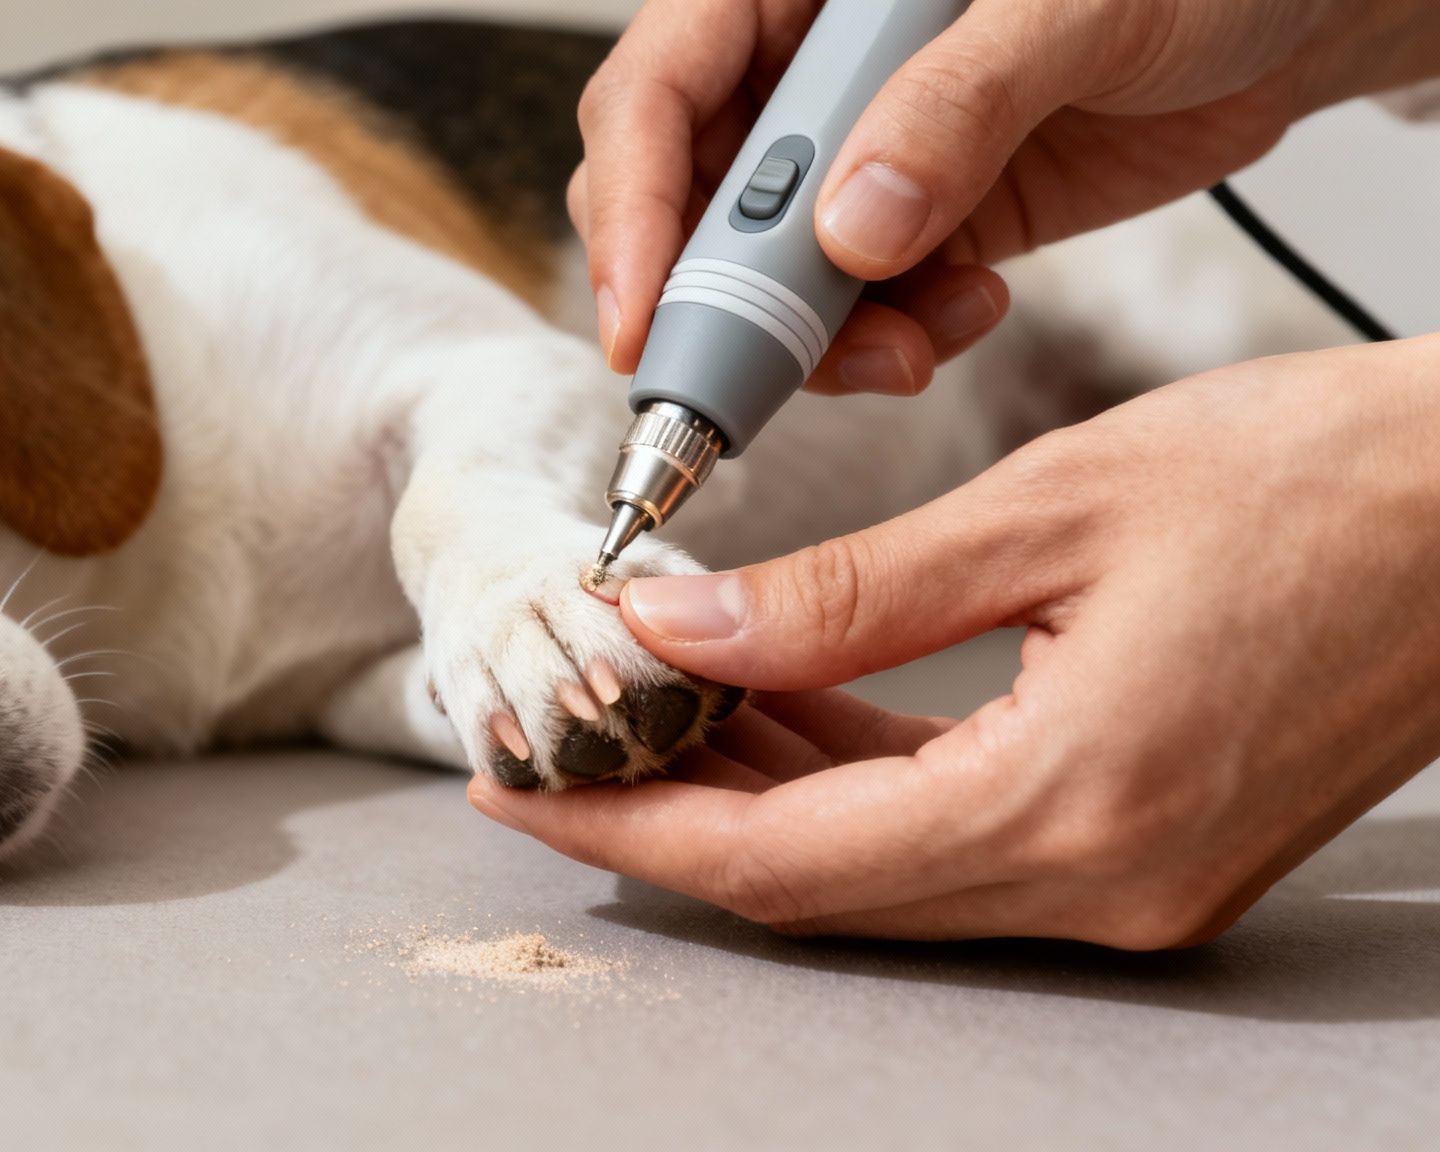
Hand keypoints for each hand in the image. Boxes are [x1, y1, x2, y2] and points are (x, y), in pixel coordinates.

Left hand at [470, 337, 1439, 946]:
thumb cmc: (1311, 481)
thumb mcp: (1044, 510)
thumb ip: (840, 597)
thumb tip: (677, 633)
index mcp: (1070, 805)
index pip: (780, 861)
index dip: (633, 827)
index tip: (519, 788)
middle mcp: (1101, 882)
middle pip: (818, 885)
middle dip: (672, 813)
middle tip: (558, 742)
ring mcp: (1134, 882)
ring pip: (883, 865)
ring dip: (761, 791)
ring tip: (655, 703)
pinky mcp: (1153, 849)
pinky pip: (958, 837)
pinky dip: (857, 779)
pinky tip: (785, 708)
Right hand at [573, 0, 1437, 394]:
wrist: (1290, 23)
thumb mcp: (1076, 10)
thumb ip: (956, 111)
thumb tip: (850, 235)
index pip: (656, 93)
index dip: (630, 207)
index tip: (642, 318)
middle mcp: (803, 72)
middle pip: (678, 199)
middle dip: (713, 304)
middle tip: (758, 384)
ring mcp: (851, 155)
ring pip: (756, 278)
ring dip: (814, 343)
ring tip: (911, 354)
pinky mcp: (910, 224)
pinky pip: (851, 310)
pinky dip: (890, 344)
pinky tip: (967, 317)